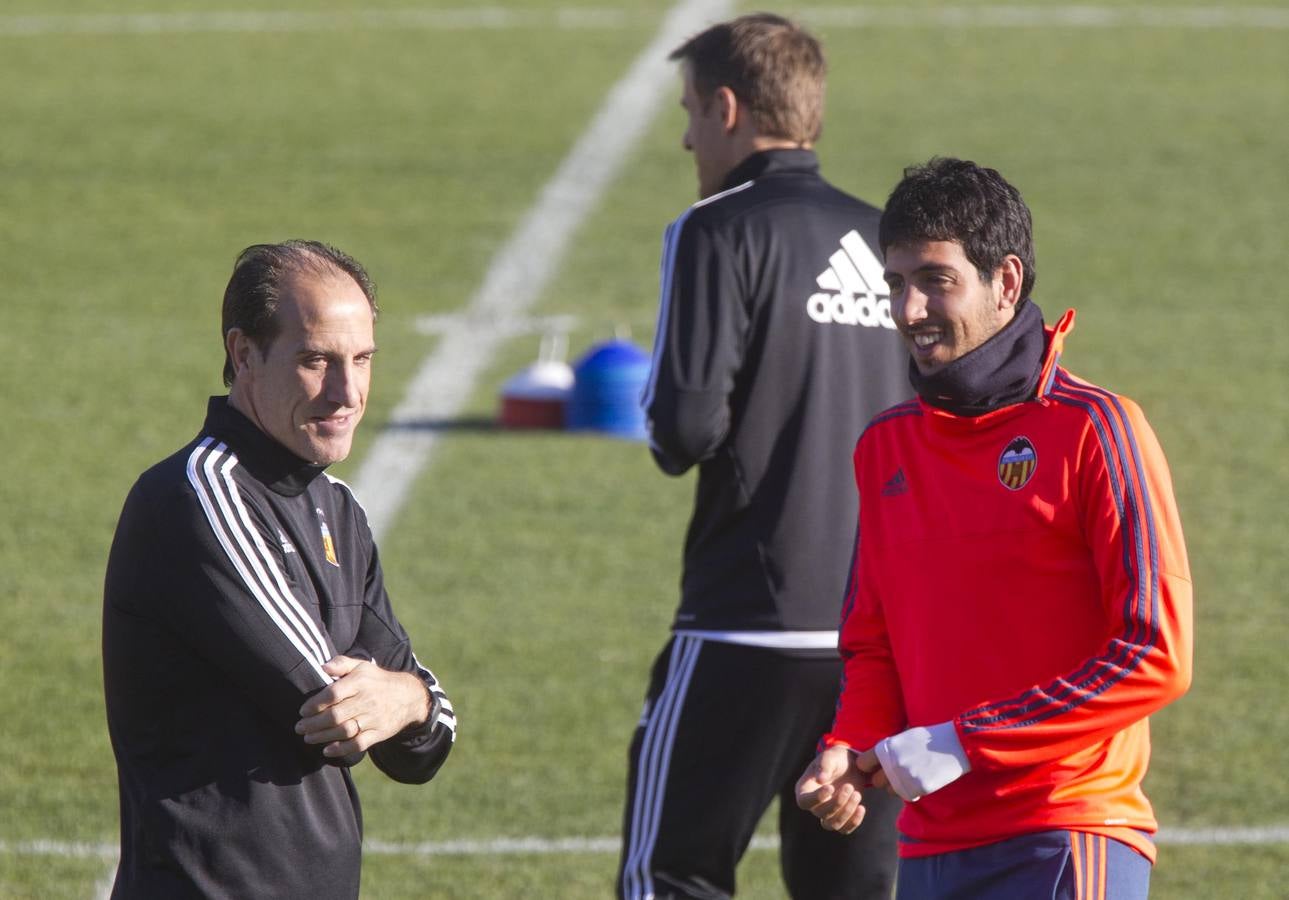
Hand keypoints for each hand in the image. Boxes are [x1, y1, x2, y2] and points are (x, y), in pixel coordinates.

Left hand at [295, 656, 431, 757]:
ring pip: (345, 730)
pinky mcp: (379, 733)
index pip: (334, 693)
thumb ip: (341, 664)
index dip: (315, 703)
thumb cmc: (377, 680)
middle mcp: (368, 700)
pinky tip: (327, 749)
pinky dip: (341, 749)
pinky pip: (359, 744)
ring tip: (308, 738)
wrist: (409, 696)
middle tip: (299, 727)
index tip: (303, 710)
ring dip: (323, 736)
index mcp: (361, 681)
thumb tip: (322, 667)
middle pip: (336, 715)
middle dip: (314, 723)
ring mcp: (374, 718)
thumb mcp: (362, 666)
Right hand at [794, 745, 876, 833]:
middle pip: (821, 813)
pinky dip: (854, 821)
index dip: (816, 799)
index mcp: (805, 789)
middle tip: (850, 786)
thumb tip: (820, 779)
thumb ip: (825, 765)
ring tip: (857, 794)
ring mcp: (827, 813)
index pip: (804, 801)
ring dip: (846, 812)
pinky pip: (845, 829)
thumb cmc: (836, 759)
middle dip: (837, 802)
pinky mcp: (841, 818)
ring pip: (832, 824)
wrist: (851, 765)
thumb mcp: (830, 757)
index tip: (830, 788)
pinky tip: (861, 808)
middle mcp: (814, 804)